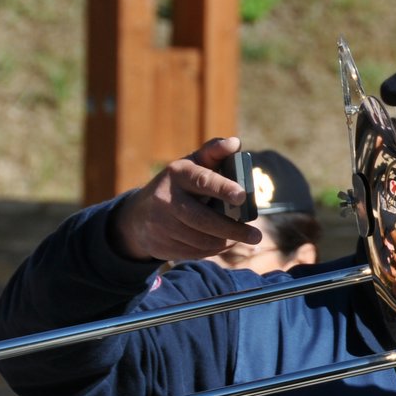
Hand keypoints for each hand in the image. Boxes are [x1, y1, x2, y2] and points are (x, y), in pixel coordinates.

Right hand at [109, 137, 262, 261]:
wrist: (139, 214)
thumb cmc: (179, 184)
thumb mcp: (192, 164)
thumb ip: (214, 153)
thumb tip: (235, 143)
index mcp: (178, 174)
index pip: (202, 180)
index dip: (222, 188)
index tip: (242, 196)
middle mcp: (166, 199)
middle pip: (203, 219)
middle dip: (232, 229)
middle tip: (256, 235)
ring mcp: (161, 224)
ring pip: (201, 240)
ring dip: (226, 241)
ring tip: (240, 237)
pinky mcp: (161, 245)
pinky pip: (195, 252)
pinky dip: (213, 250)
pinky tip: (223, 243)